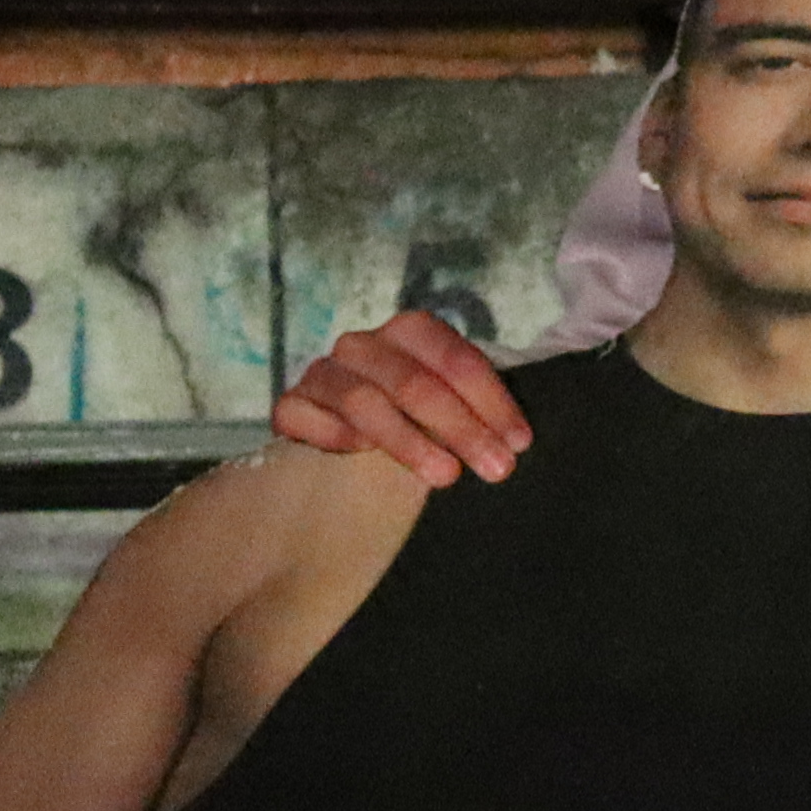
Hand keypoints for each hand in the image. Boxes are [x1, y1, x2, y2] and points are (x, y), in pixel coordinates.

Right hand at [272, 307, 533, 483]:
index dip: (492, 401)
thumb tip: (516, 441)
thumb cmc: (417, 420)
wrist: (348, 442)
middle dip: (462, 428)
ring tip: (446, 477)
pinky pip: (306, 417)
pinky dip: (335, 436)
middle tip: (497, 469)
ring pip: (364, 402)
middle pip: (415, 382)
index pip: (456, 359)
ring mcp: (323, 373)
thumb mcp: (453, 408)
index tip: (519, 443)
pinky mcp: (290, 405)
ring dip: (410, 442)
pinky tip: (359, 458)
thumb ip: (477, 411)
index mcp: (411, 332)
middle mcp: (364, 344)